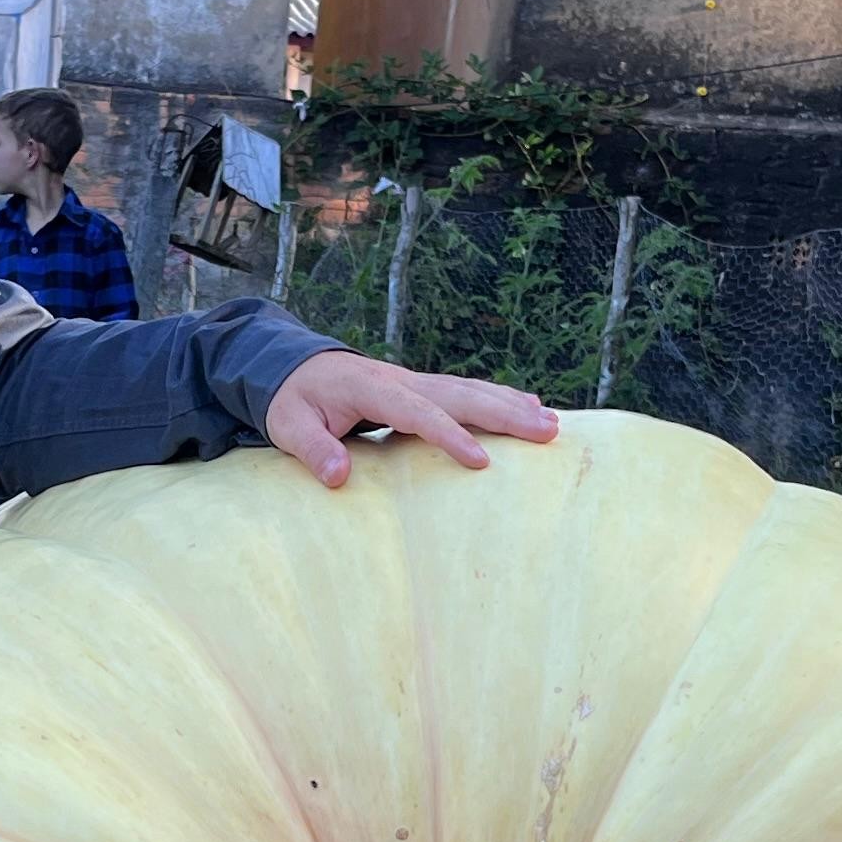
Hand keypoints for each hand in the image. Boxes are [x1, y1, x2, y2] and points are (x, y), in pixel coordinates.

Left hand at [263, 352, 561, 488]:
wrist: (292, 365)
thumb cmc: (292, 400)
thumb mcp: (289, 425)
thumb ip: (313, 450)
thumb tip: (338, 476)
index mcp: (373, 389)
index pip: (418, 413)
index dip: (449, 436)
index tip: (481, 462)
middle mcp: (403, 381)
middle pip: (461, 395)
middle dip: (505, 414)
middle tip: (547, 432)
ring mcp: (416, 381)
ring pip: (471, 390)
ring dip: (512, 405)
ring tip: (552, 423)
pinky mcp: (422, 388)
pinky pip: (467, 392)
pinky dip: (501, 398)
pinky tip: (531, 407)